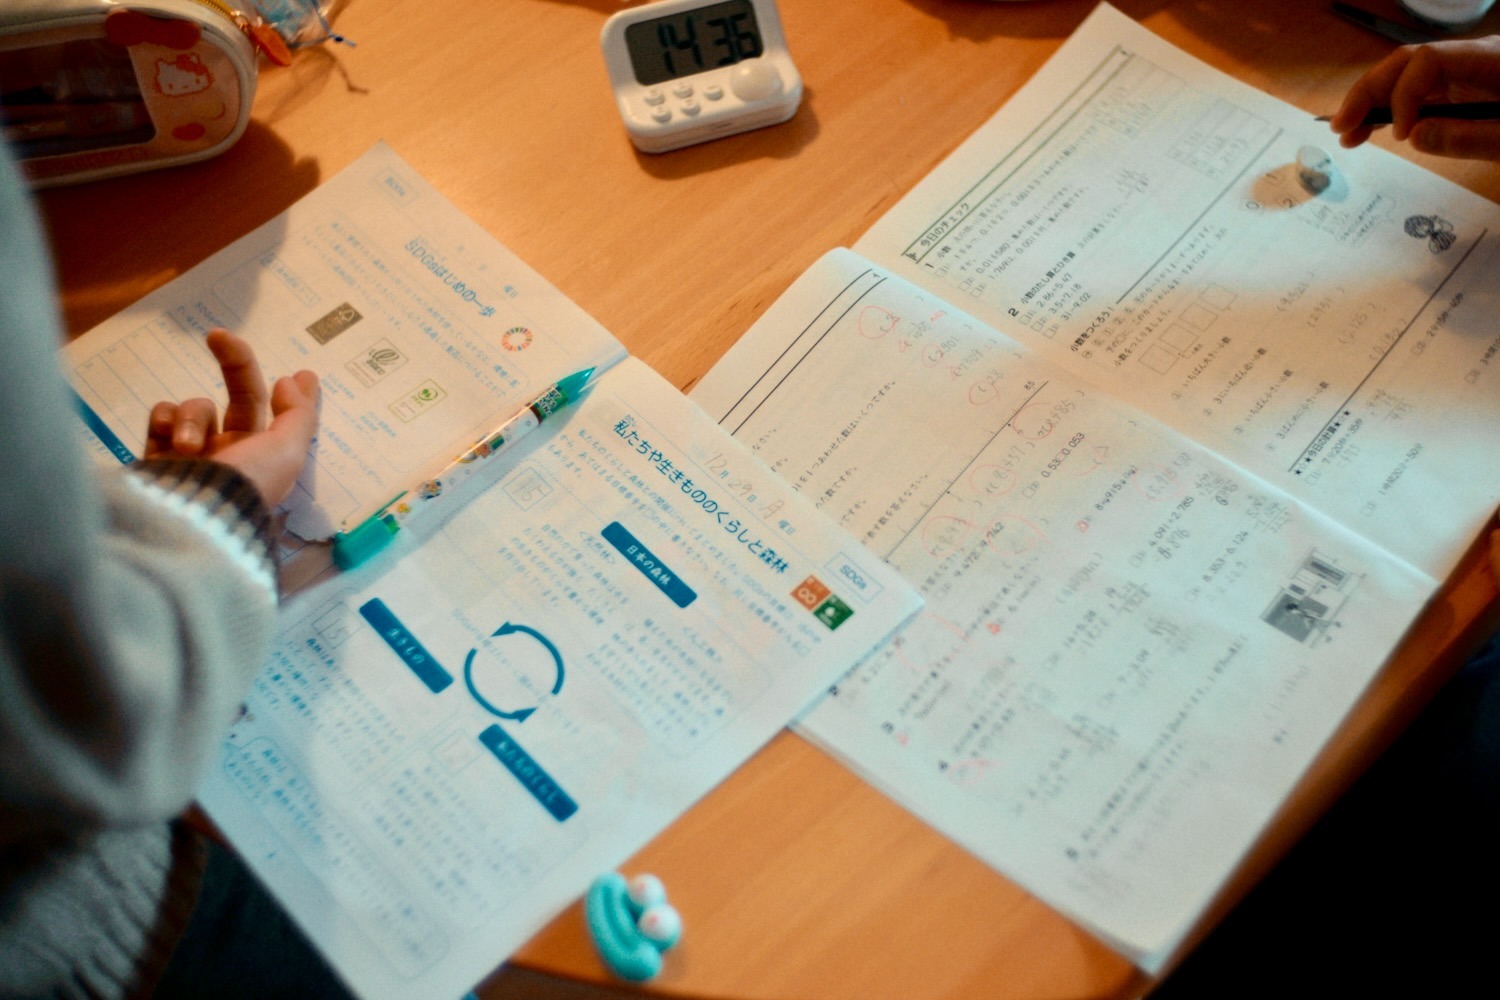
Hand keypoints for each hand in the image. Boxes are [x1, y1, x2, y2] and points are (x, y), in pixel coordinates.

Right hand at [146, 329, 319, 505]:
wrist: (182, 519)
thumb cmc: (243, 484)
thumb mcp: (288, 451)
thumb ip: (297, 414)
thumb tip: (295, 380)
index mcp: (268, 460)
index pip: (286, 419)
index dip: (295, 395)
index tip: (302, 372)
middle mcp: (233, 456)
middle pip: (240, 397)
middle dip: (234, 362)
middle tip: (218, 336)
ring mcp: (192, 456)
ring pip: (196, 407)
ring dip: (193, 415)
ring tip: (188, 446)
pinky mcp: (156, 456)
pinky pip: (162, 417)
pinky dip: (165, 420)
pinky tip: (167, 440)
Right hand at [1330, 36, 1499, 159]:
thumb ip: (1467, 138)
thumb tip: (1412, 136)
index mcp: (1486, 59)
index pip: (1426, 61)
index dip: (1403, 95)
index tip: (1400, 136)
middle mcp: (1469, 59)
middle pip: (1406, 63)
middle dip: (1369, 93)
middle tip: (1340, 127)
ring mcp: (1463, 73)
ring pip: (1406, 77)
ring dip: (1372, 104)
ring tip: (1347, 136)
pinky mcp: (1460, 90)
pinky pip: (1418, 94)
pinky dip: (1391, 111)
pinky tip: (1371, 129)